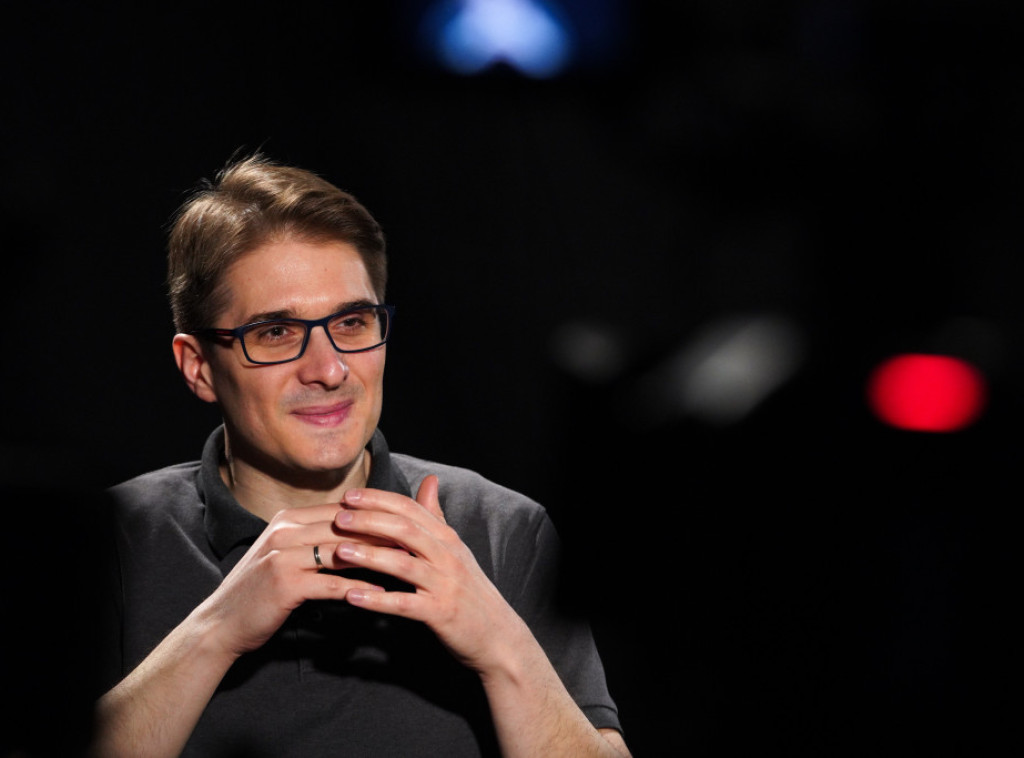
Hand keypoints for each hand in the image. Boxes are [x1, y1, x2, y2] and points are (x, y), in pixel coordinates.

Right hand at [197, 503, 391, 657]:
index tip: (408, 522)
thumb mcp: (285, 554)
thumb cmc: (260, 590)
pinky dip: (358, 588)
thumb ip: (315, 537)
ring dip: (377, 558)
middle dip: (383, 533)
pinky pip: (330, 583)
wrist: (220, 623)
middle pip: (345, 527)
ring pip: (341, 552)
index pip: (342, 511)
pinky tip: (382, 594)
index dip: (376, 515)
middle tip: (417, 540)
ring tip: (407, 564)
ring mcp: (282, 556)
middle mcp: (285, 531)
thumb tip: (358, 529)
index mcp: (288, 519)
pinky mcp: (284, 584)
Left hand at [334, 476, 528, 672]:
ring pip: (404, 563)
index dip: (379, 499)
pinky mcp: (441, 613)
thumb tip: (429, 480)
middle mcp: (448, 556)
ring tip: (340, 551)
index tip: (349, 495)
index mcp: (448, 539)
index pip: (411, 509)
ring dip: (370, 555)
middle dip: (370, 521)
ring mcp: (445, 585)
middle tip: (338, 518)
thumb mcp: (456, 549)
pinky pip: (405, 604)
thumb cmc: (471, 591)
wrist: (499, 636)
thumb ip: (437, 516)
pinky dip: (378, 600)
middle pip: (405, 529)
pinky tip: (352, 597)